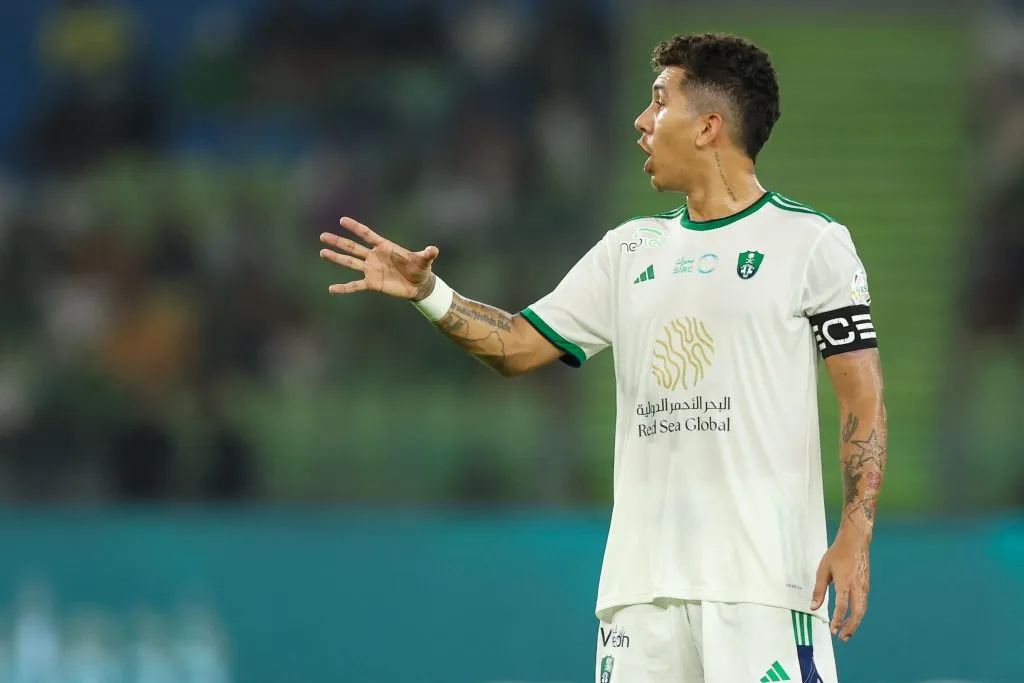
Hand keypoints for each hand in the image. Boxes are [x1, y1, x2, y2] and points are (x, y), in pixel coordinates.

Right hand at [319, 217, 439, 300]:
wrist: (418, 285)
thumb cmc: (421, 269)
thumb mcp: (424, 260)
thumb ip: (427, 254)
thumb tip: (433, 250)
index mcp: (384, 247)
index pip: (367, 234)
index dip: (355, 227)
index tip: (342, 220)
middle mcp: (374, 256)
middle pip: (353, 247)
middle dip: (338, 242)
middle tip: (322, 236)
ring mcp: (371, 270)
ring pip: (350, 263)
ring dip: (336, 258)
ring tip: (322, 252)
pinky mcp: (372, 284)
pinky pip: (355, 285)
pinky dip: (343, 288)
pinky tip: (331, 289)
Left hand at [810, 530, 870, 641]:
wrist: (855, 541)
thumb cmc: (837, 554)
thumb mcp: (823, 569)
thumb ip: (819, 590)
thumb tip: (813, 607)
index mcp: (845, 582)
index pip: (842, 605)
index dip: (838, 619)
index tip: (833, 630)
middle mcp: (858, 586)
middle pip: (857, 612)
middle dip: (850, 627)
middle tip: (841, 638)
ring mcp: (864, 587)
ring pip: (862, 610)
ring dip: (855, 623)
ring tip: (845, 632)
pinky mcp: (866, 586)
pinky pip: (863, 603)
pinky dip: (857, 614)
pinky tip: (850, 618)